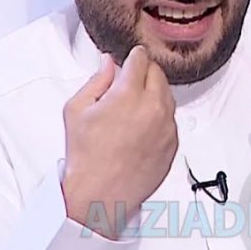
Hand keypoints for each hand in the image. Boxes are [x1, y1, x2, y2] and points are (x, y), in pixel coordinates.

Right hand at [62, 45, 177, 238]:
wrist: (100, 193)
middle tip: (130, 81)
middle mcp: (153, 108)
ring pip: (168, 96)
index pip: (140, 60)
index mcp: (128, 94)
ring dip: (154, 93)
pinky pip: (171, 120)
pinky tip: (141, 126)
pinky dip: (160, 116)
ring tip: (133, 106)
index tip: (132, 57)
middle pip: (158, 74)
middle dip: (145, 72)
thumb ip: (96, 80)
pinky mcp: (173, 144)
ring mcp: (166, 127)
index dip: (134, 56)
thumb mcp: (77, 110)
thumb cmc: (86, 157)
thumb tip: (107, 63)